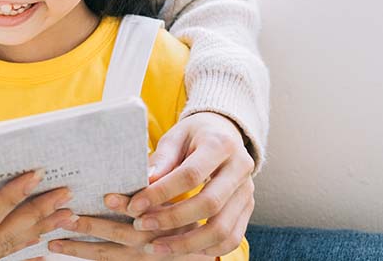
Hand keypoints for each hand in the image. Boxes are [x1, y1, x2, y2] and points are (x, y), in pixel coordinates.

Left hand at [60, 112, 254, 257]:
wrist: (225, 133)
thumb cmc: (194, 135)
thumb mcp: (176, 136)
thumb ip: (162, 159)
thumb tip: (145, 182)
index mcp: (221, 144)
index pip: (191, 175)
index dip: (161, 193)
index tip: (134, 205)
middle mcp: (240, 168)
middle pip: (209, 204)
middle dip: (171, 219)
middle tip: (140, 225)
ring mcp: (247, 191)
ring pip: (222, 229)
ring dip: (186, 243)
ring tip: (154, 246)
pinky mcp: (247, 208)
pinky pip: (231, 239)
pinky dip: (205, 249)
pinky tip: (179, 249)